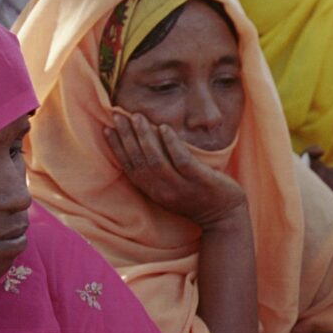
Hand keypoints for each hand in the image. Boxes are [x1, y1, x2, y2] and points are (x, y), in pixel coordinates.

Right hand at [105, 113, 245, 227]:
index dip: (116, 148)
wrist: (225, 217)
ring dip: (145, 137)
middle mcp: (163, 191)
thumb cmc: (197, 197)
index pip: (130, 167)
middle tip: (118, 115)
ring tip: (137, 117)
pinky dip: (171, 143)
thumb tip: (144, 142)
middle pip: (139, 161)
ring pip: (156, 160)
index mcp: (154, 192)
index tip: (107, 128)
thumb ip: (157, 172)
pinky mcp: (200, 181)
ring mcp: (182, 187)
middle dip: (126, 137)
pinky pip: (182, 160)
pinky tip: (164, 128)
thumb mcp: (171, 188)